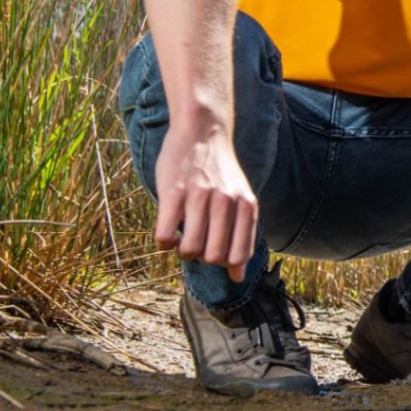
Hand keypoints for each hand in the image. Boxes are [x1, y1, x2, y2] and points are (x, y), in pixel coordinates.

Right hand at [153, 121, 257, 282]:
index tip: (214, 251)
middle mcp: (226, 202)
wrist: (202, 132)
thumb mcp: (241, 200)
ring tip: (181, 238)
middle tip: (197, 243)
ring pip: (190, 249)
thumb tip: (238, 278)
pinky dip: (164, 242)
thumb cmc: (220, 173)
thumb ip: (241, 236)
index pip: (239, 255)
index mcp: (246, 207)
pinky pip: (166, 235)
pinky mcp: (173, 192)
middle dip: (203, 258)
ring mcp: (200, 197)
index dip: (225, 263)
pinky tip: (167, 232)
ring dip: (182, 251)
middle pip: (215, 257)